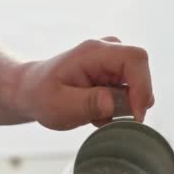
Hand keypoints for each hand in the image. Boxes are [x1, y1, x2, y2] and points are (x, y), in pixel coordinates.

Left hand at [12, 37, 153, 129]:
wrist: (30, 91)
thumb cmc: (41, 96)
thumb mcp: (58, 105)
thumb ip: (86, 104)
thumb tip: (112, 103)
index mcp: (94, 52)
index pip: (135, 59)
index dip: (143, 86)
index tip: (135, 115)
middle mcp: (107, 52)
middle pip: (141, 73)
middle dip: (132, 102)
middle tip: (107, 120)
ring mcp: (111, 63)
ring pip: (136, 87)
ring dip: (121, 108)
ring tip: (93, 115)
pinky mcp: (113, 76)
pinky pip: (129, 94)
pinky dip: (116, 109)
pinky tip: (94, 113)